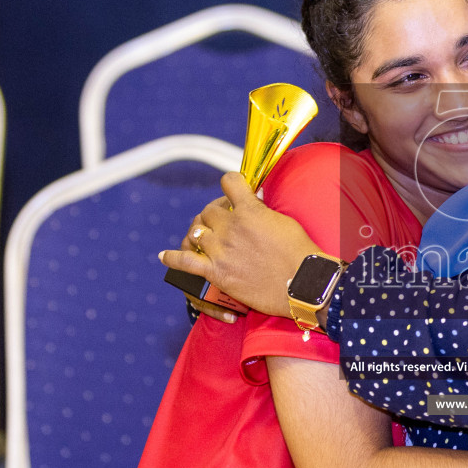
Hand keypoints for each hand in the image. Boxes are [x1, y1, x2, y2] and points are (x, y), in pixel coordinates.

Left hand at [158, 172, 323, 318]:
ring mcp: (221, 250)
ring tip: (205, 237)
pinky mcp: (217, 272)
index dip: (230, 184)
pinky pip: (185, 261)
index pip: (229, 182)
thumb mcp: (283, 221)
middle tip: (224, 221)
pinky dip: (173, 258)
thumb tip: (254, 203)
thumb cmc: (300, 253)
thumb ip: (262, 211)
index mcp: (249, 209)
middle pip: (208, 211)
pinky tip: (164, 256)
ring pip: (197, 231)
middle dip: (215, 213)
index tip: (233, 190)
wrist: (302, 285)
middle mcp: (231, 226)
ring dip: (201, 233)